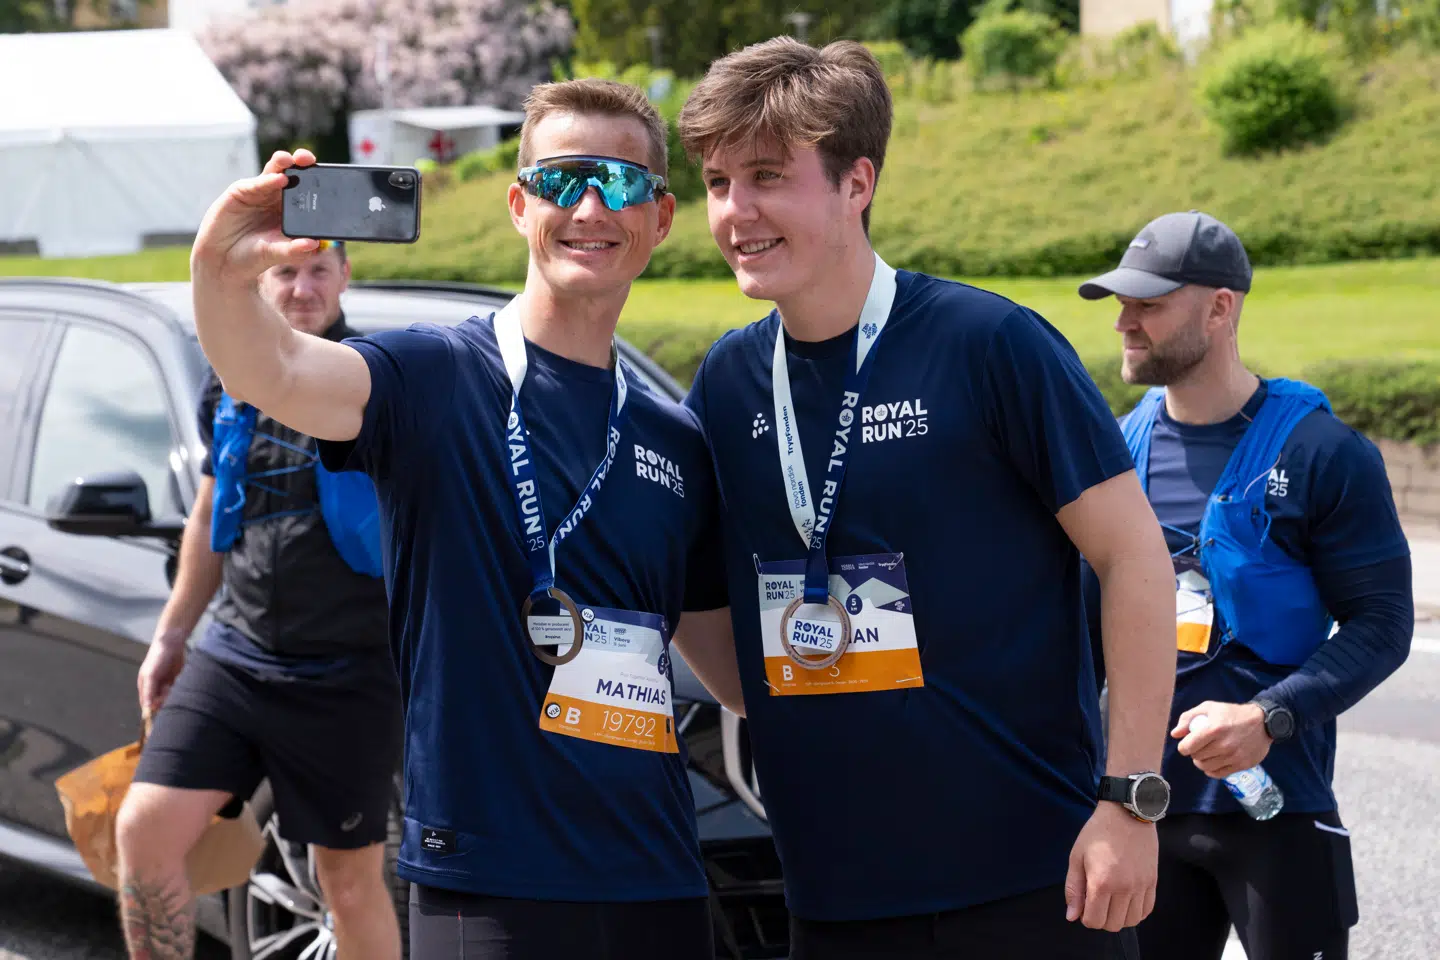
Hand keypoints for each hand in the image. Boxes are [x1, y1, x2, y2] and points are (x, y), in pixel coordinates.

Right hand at [137, 629, 188, 716]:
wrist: (172, 644)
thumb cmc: (157, 659)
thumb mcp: (151, 675)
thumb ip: (148, 691)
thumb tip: (146, 708)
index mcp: (145, 688)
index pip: (147, 705)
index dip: (152, 709)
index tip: (160, 706)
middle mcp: (154, 689)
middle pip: (159, 704)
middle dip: (164, 702)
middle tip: (167, 691)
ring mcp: (165, 686)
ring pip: (169, 700)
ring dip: (171, 696)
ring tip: (171, 685)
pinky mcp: (176, 683)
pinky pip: (177, 693)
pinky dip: (178, 691)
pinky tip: (177, 682)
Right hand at [190, 148, 321, 285]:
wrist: (224, 261)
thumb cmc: (254, 256)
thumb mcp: (276, 255)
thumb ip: (294, 250)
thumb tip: (314, 245)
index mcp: (292, 209)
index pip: (308, 190)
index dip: (317, 180)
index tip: (330, 177)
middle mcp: (278, 196)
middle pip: (293, 174)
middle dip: (301, 164)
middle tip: (309, 160)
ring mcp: (260, 192)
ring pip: (274, 172)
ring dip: (283, 163)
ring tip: (291, 160)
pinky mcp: (241, 192)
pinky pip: (256, 184)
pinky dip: (266, 181)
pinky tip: (277, 179)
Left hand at [1064, 801, 1157, 931]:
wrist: (1126, 814)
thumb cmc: (1097, 833)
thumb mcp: (1076, 857)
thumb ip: (1073, 889)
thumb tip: (1072, 917)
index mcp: (1102, 882)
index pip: (1094, 921)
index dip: (1086, 918)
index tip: (1084, 904)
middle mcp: (1124, 888)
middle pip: (1113, 925)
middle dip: (1101, 919)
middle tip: (1096, 902)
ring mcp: (1141, 886)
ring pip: (1132, 921)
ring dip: (1119, 917)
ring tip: (1111, 902)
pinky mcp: (1153, 882)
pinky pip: (1147, 910)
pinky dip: (1135, 912)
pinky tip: (1126, 900)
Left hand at [1173, 700, 1270, 778]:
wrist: (1263, 723)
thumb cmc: (1233, 713)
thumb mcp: (1209, 707)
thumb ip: (1188, 718)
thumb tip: (1175, 734)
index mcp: (1214, 729)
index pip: (1188, 747)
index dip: (1183, 747)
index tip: (1186, 745)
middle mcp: (1224, 745)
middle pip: (1196, 757)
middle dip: (1194, 753)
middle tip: (1199, 747)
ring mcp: (1234, 756)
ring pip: (1206, 767)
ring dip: (1202, 762)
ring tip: (1206, 754)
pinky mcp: (1242, 765)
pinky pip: (1218, 774)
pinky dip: (1212, 770)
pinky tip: (1214, 762)